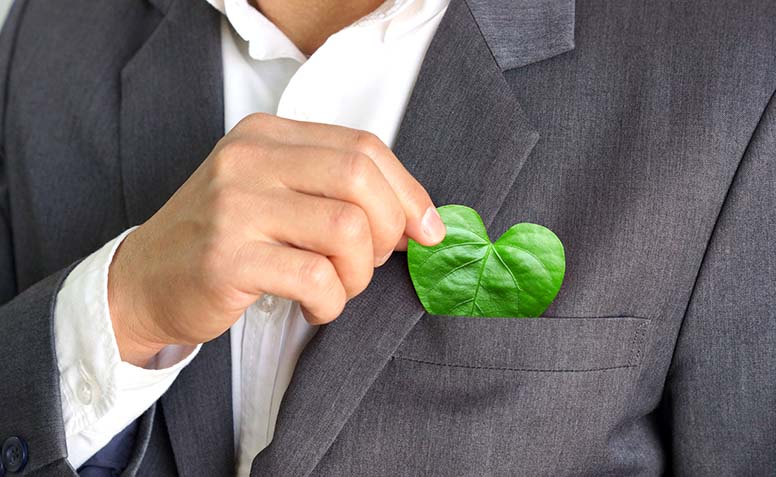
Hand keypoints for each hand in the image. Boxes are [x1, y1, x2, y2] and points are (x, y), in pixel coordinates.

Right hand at [107, 113, 445, 365]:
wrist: (143, 282)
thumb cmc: (223, 240)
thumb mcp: (274, 194)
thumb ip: (336, 193)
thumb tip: (419, 220)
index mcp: (268, 136)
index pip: (364, 147)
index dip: (408, 191)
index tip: (426, 230)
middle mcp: (250, 160)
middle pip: (361, 179)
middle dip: (389, 230)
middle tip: (372, 262)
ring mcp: (235, 206)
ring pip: (346, 230)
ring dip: (359, 274)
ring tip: (337, 288)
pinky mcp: (228, 257)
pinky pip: (315, 278)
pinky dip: (331, 302)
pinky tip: (314, 307)